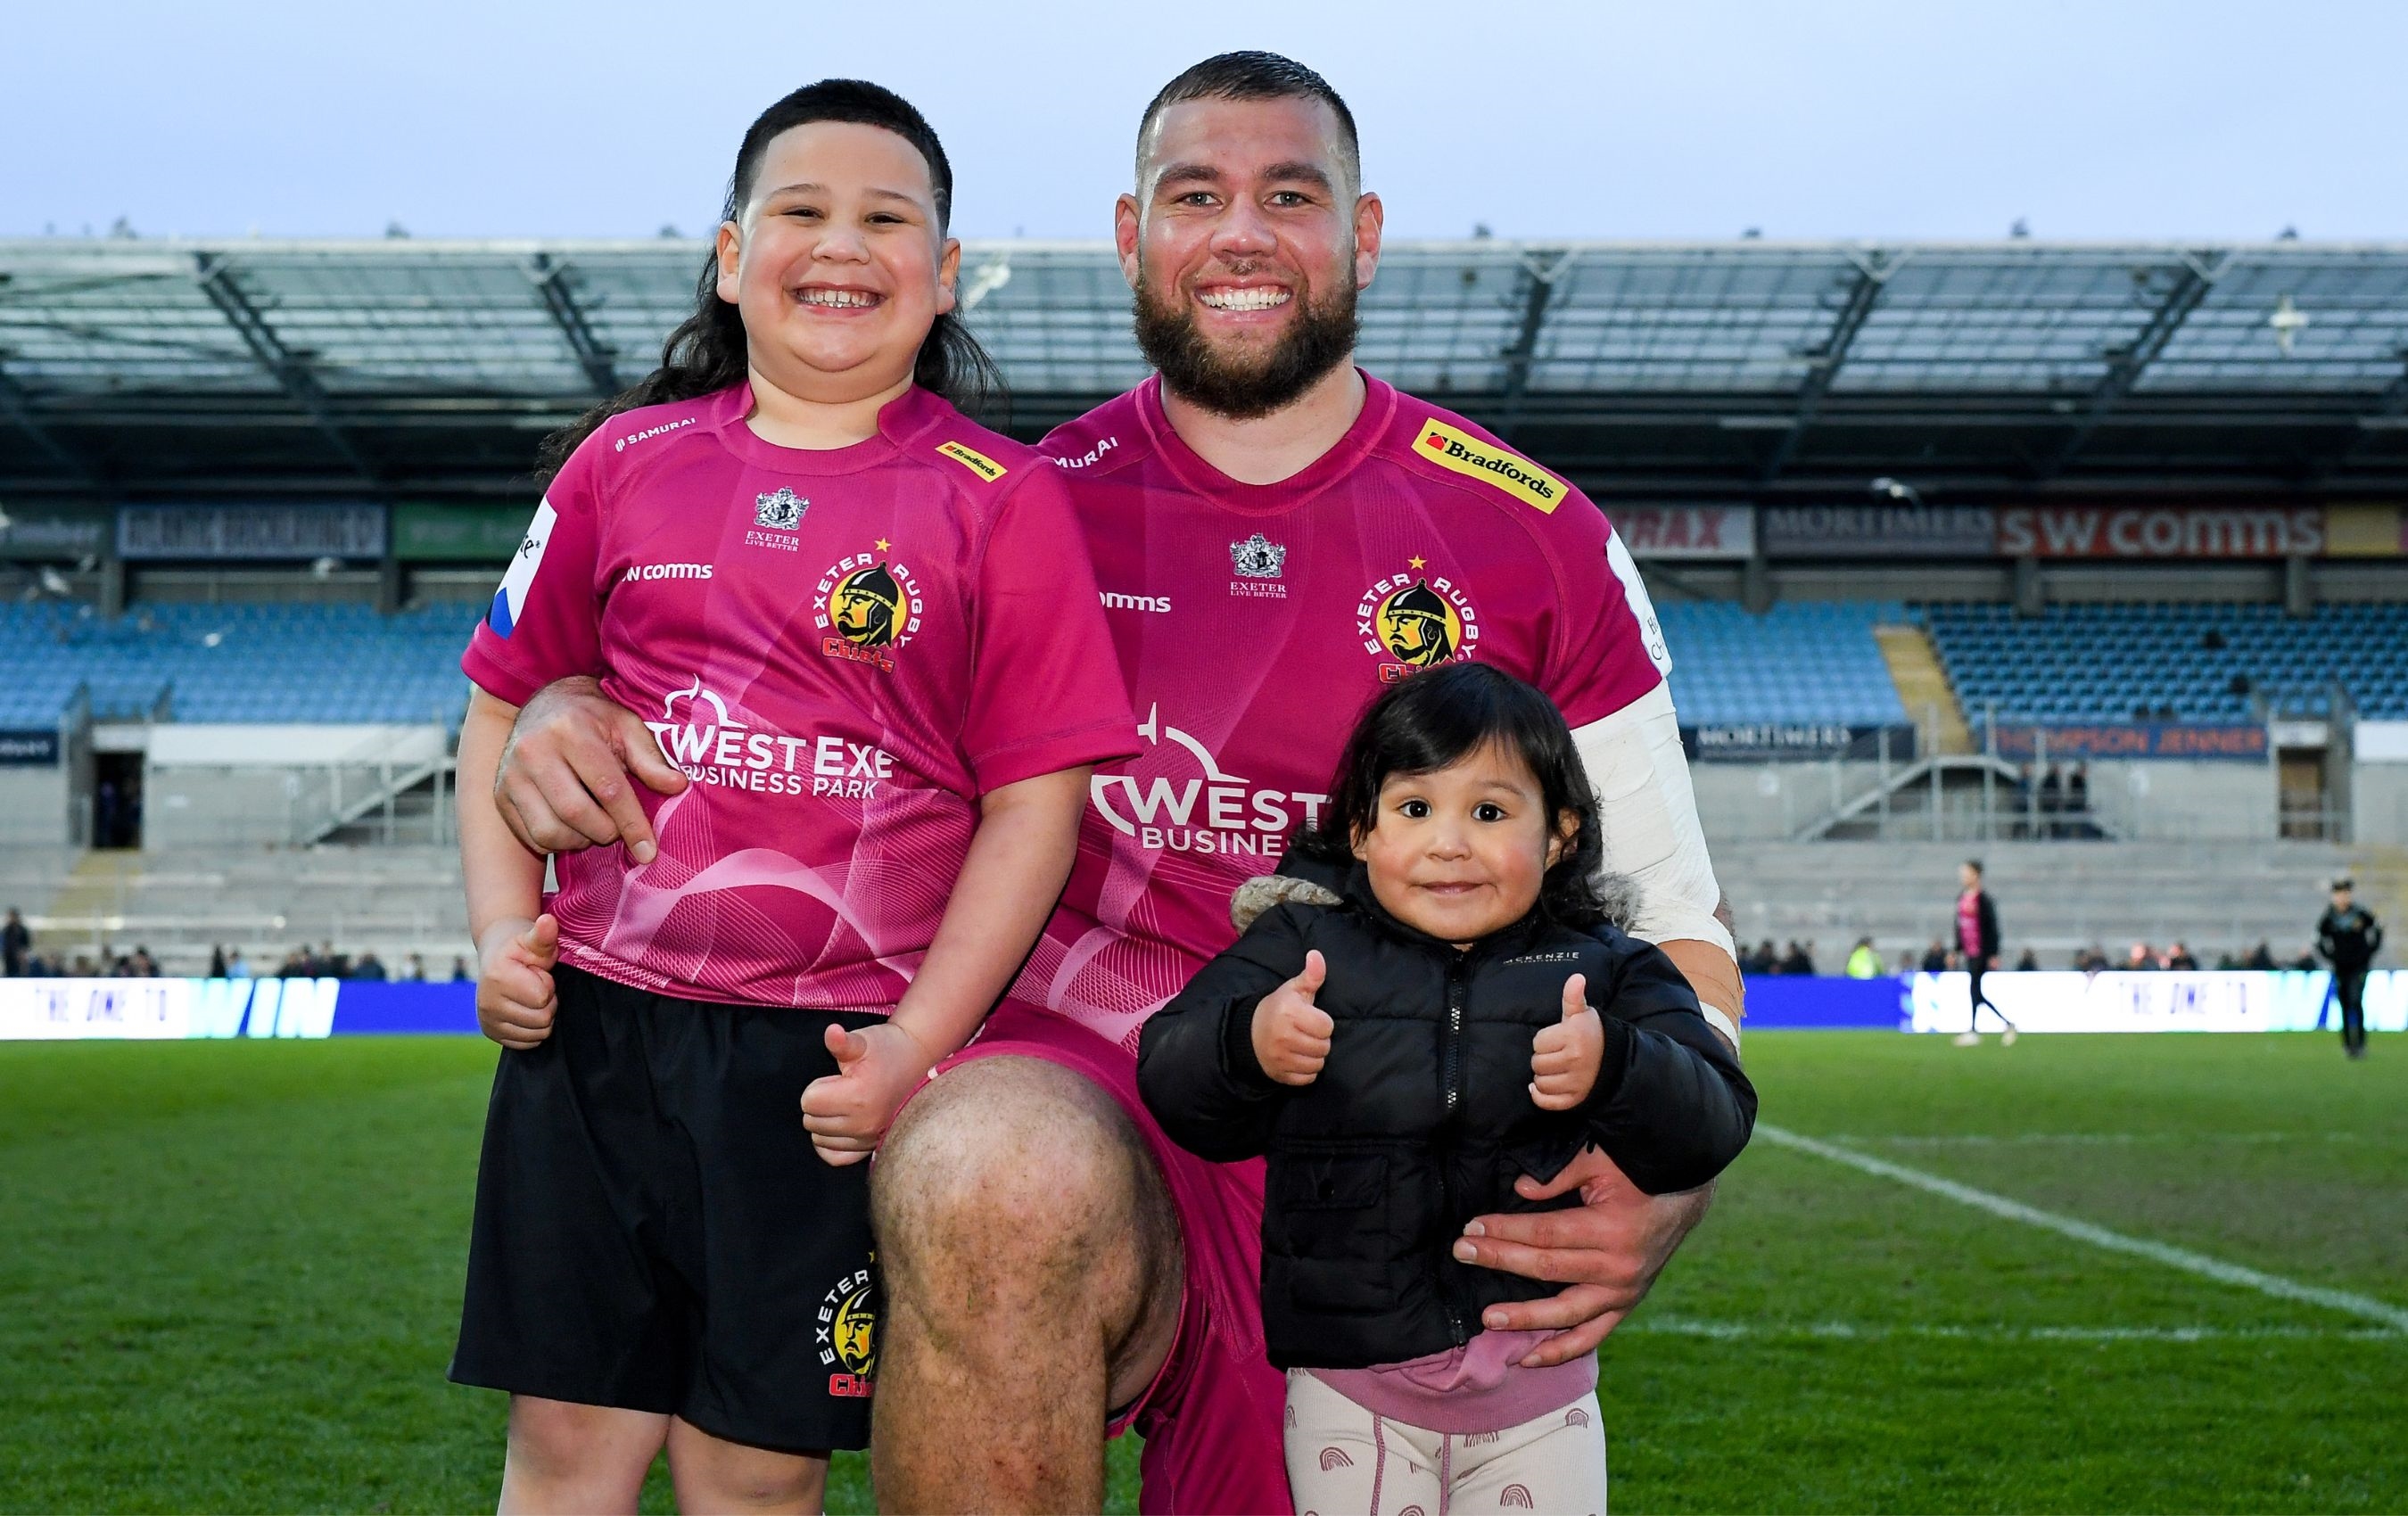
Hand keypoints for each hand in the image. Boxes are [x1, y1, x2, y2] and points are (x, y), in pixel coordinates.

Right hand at [476, 914, 558, 1049]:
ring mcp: (487, 1020)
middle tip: (535, 985)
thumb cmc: (520, 947)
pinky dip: (533, 1029)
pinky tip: (525, 1009)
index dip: (547, 983)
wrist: (497, 955)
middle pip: (542, 1019)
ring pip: (537, 1034)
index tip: (536, 972)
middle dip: (547, 1001)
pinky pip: (527, 1043)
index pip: (543, 997)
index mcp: (498, 978)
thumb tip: (548, 921)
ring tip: (530, 996)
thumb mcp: (534, 939)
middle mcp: (488, 1003)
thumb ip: (544, 934)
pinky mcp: (491, 1032)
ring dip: (542, 1015)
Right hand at [495, 675, 688, 861]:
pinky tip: (572, 826)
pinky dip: (558, 842)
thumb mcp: (627, 727)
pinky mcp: (500, 795)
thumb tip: (677, 786)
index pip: (608, 788)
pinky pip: (532, 836)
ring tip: (595, 825)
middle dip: (606, 832)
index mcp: (570, 730)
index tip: (649, 851)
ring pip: (549, 831)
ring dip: (581, 840)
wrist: (543, 705)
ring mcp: (511, 774)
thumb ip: (651, 759)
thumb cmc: (594, 719)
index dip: (632, 823)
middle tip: (618, 829)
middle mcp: (534, 750)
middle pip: (576, 813)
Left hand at [801, 1022, 937, 1165]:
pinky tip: (838, 1127)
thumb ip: (842, 1042)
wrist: (918, 1061)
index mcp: (857, 1097)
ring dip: (825, 1122)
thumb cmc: (888, 1049)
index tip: (837, 1078)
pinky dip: (830, 1144)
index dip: (818, 1085)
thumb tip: (831, 1032)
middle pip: (811, 1122)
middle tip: (842, 1089)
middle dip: (820, 1103)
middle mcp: (863, 1124)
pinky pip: (835, 1157)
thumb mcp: (864, 1041)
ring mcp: (868, 1138)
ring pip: (820, 1139)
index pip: (808, 1101)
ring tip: (846, 1103)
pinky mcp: (872, 1147)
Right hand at [1251, 950, 1332, 1085]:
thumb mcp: (1294, 989)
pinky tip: (1298, 1058)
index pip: (1326, 1026)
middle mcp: (1284, 1036)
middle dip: (1320, 1040)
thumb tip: (1317, 955)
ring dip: (1315, 1056)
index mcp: (1289, 1012)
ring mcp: (1280, 1058)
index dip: (1322, 1022)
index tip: (1311, 1019)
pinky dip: (1306, 1071)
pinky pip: (1307, 1078)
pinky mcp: (1279, 1074)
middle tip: (1307, 1033)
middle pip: (1324, 1047)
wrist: (1249, 1033)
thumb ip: (1311, 975)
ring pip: (1318, 1063)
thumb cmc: (1278, 1008)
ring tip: (1304, 1045)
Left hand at [1451, 1145, 1713, 1366]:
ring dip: (1525, 1318)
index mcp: (1611, 1230)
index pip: (1546, 1234)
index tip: (1472, 1227)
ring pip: (1567, 1314)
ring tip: (1488, 1318)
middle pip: (1548, 1270)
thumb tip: (1519, 1189)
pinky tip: (1528, 1359)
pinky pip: (1591, 1338)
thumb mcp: (1602, 1161)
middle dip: (1501, 1260)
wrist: (1683, 1199)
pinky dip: (1561, 1351)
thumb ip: (1560, 1175)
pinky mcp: (1624, 1306)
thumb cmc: (1638, 1175)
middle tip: (1462, 1253)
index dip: (1506, 1230)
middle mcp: (1618, 1268)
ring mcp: (1623, 1293)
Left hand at [1530, 972, 1601, 1109]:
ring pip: (1540, 1082)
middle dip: (1542, 1057)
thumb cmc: (1592, 1033)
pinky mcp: (1575, 1099)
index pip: (1538, 1042)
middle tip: (1555, 1053)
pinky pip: (1547, 1102)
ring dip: (1542, 1076)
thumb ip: (1573, 997)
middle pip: (1537, 1063)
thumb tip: (1576, 977)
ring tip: (1554, 1068)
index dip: (1544, 1040)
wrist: (1615, 1059)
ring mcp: (1576, 1083)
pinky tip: (1541, 1086)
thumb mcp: (1582, 1013)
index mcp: (1573, 1038)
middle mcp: (1575, 1061)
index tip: (1556, 1038)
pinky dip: (1540, 1096)